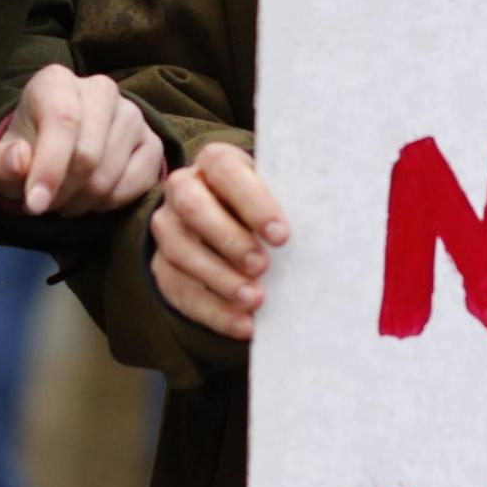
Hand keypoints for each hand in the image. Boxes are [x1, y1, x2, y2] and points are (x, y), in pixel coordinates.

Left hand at [0, 65, 166, 217]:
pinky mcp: (153, 142)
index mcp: (57, 82)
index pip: (62, 120)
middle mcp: (101, 89)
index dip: (49, 168)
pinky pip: (139, 182)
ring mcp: (133, 115)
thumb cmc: (29, 152)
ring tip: (67, 202)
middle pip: (88, 152)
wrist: (59, 152)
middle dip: (65, 191)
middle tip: (48, 205)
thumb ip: (2, 163)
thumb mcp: (3, 162)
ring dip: (84, 201)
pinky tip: (93, 201)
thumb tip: (19, 160)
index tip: (35, 204)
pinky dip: (112, 203)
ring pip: (111, 172)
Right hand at [148, 141, 289, 340]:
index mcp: (216, 162)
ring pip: (182, 251)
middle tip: (262, 267)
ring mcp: (168, 226)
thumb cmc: (264, 205)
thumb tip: (325, 232)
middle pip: (193, 208)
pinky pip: (179, 289)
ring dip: (220, 279)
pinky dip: (213, 311)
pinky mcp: (162, 264)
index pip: (227, 172)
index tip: (281, 236)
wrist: (231, 218)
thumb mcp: (276, 193)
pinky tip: (243, 325)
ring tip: (255, 301)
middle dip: (229, 239)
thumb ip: (291, 204)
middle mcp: (183, 188)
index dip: (253, 202)